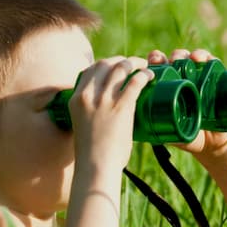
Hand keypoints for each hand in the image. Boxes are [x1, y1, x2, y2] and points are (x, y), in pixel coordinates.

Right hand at [69, 56, 153, 171]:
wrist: (96, 167)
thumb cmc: (92, 153)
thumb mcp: (83, 126)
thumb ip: (91, 115)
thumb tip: (107, 114)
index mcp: (76, 99)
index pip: (89, 70)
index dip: (105, 64)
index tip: (115, 66)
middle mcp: (88, 95)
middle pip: (105, 64)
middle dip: (120, 60)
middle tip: (132, 64)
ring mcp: (104, 100)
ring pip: (121, 68)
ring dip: (134, 63)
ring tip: (144, 66)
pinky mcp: (121, 107)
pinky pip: (135, 82)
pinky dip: (144, 75)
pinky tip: (150, 75)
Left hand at [147, 48, 226, 159]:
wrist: (211, 145)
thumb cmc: (187, 137)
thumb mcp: (168, 133)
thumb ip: (155, 128)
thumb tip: (136, 125)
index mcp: (169, 88)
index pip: (160, 69)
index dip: (154, 61)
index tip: (152, 61)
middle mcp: (184, 79)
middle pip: (175, 60)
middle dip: (171, 56)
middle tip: (169, 59)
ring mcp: (200, 79)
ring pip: (191, 59)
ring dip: (187, 54)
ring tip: (188, 58)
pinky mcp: (216, 80)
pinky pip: (212, 64)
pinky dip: (208, 58)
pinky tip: (203, 58)